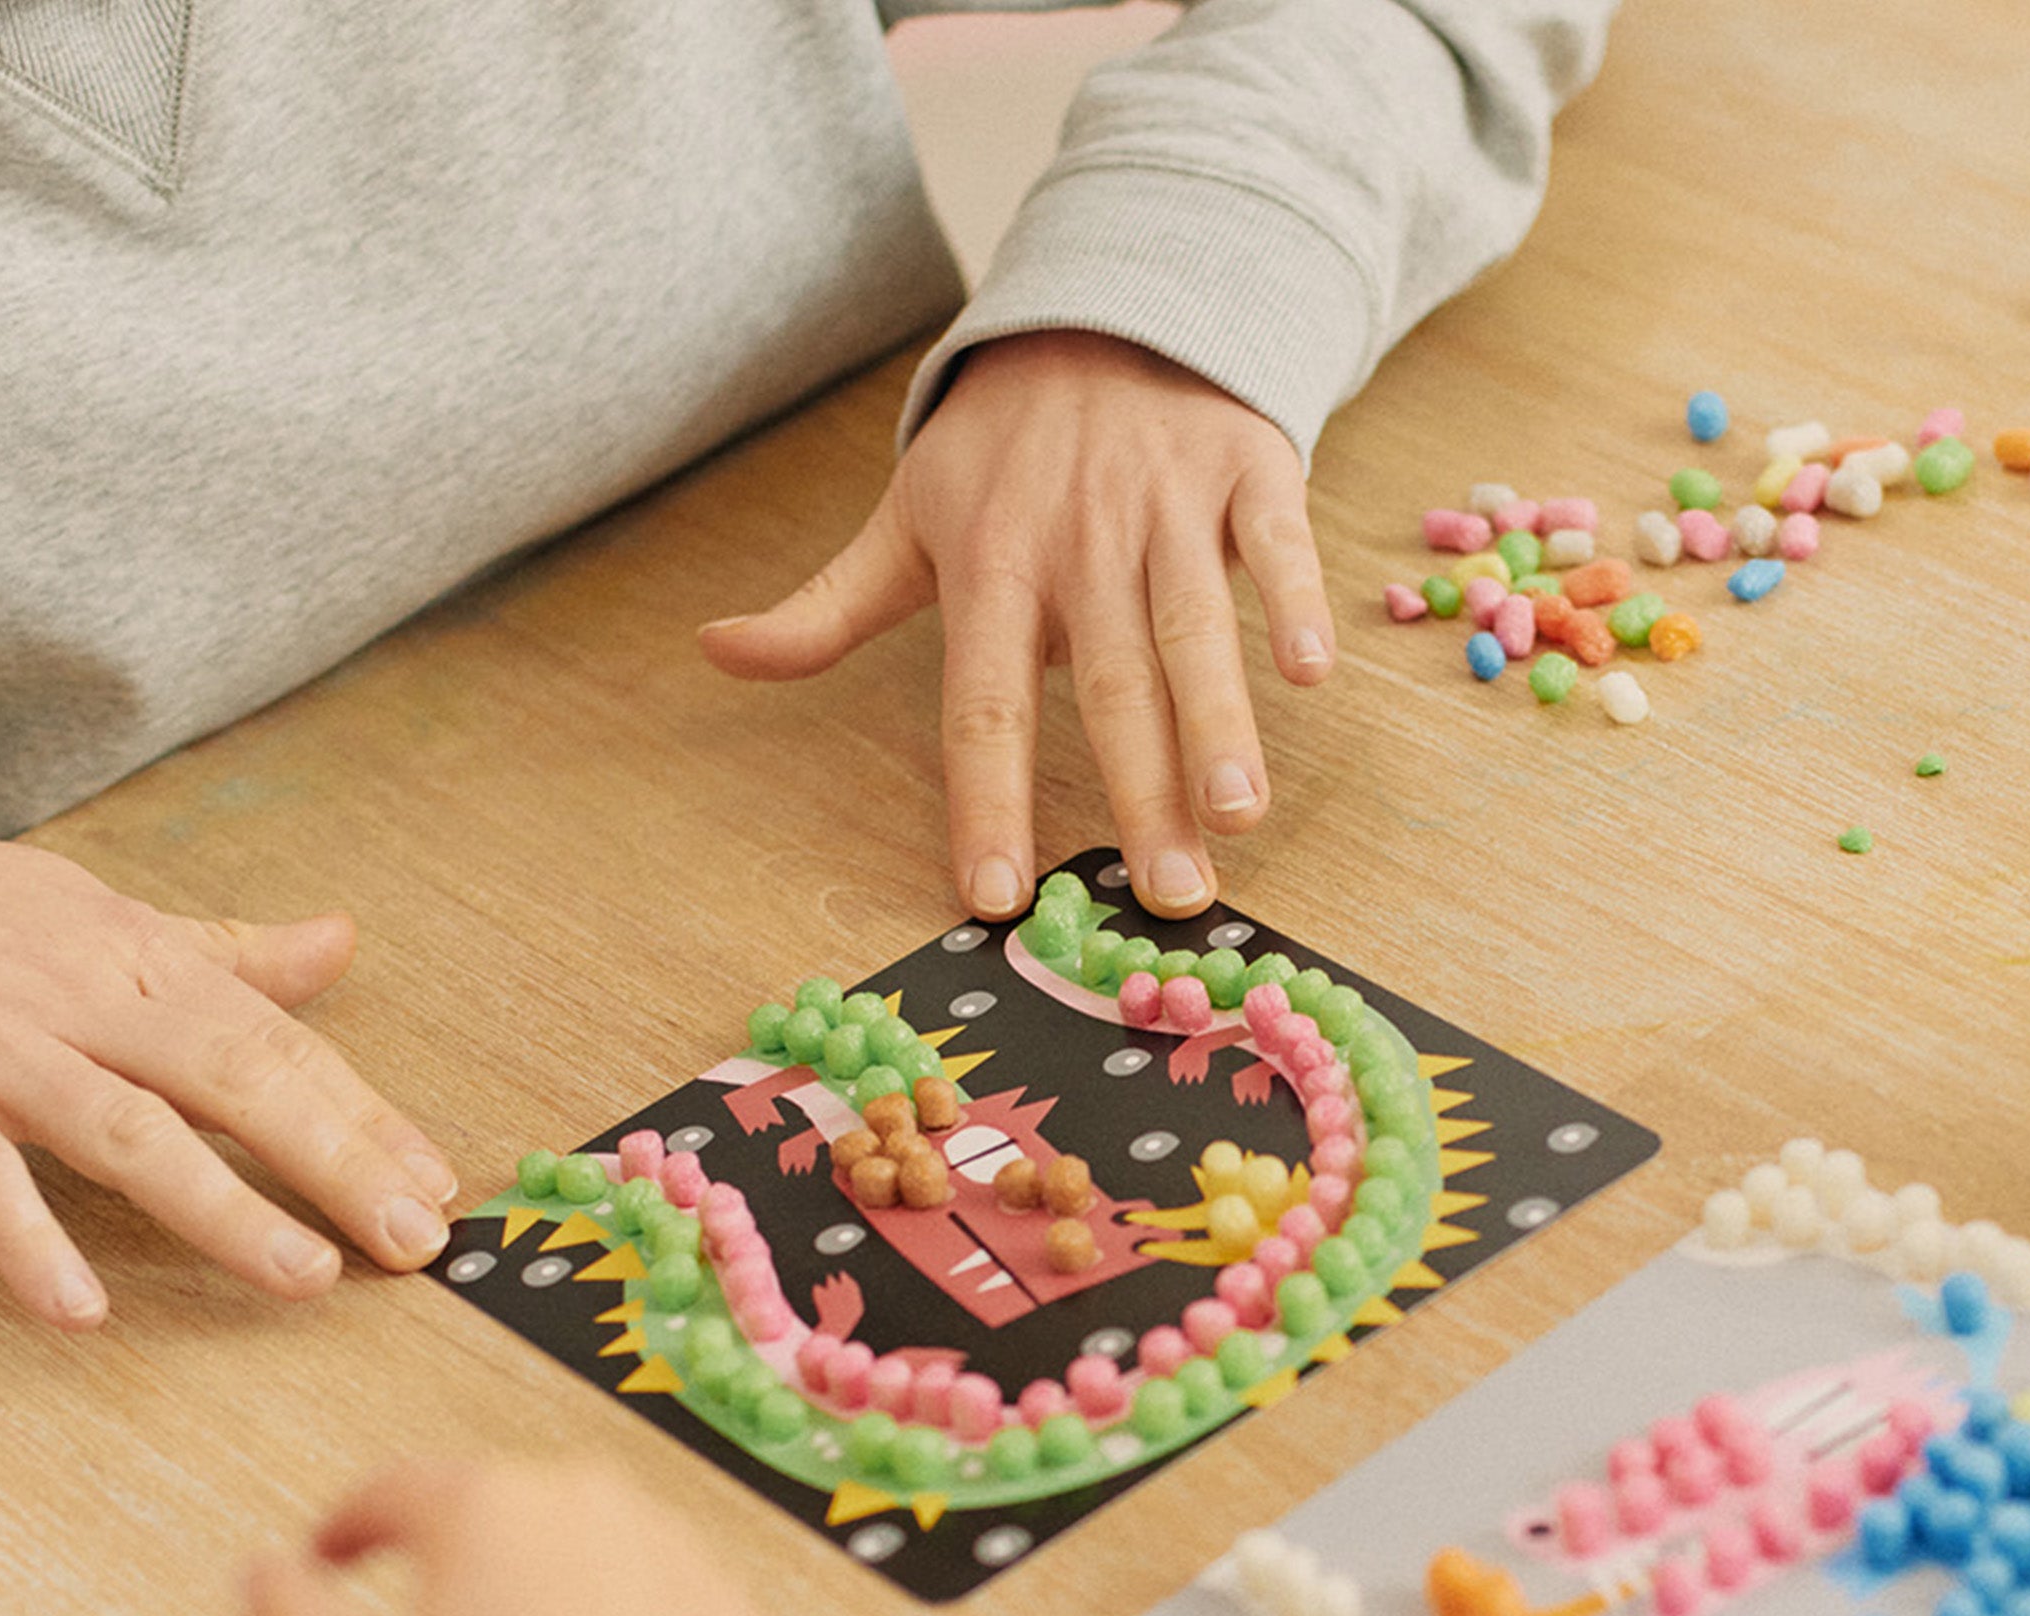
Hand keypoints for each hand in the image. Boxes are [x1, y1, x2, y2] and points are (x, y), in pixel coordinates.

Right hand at [0, 789, 456, 1327]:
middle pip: (228, 1079)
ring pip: (123, 1128)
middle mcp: (82, 1001)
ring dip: (215, 1204)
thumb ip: (224, 951)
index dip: (362, 1114)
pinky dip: (23, 1236)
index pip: (276, 1044)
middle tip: (407, 1235)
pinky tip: (76, 1307)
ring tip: (299, 1272)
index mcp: (141, 963)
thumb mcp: (103, 912)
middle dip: (329, 1157)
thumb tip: (338, 942)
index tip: (435, 1182)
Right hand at [246, 1459, 768, 1615]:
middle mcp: (581, 1497)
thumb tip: (260, 1573)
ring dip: (537, 1578)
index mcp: (483, 1505)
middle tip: (422, 1607)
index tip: (330, 1554)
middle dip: (450, 1550)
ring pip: (578, 1544)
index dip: (348, 1524)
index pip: (394, 1492)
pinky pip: (651, 1593)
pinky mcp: (722, 1600)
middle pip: (492, 1509)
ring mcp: (666, 1542)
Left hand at [700, 329, 1334, 922]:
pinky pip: (1272, 543)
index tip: (994, 896)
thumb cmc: (1003, 446)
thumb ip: (823, 607)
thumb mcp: (905, 516)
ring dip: (1220, 722)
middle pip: (1108, 686)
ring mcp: (1164, 504)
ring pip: (1193, 627)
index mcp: (987, 567)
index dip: (985, 802)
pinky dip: (1296, 601)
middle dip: (1139, 793)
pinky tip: (1313, 674)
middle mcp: (1076, 542)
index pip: (979, 707)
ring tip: (1238, 813)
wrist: (1104, 305)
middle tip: (1169, 895)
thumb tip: (717, 652)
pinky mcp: (1244, 467)